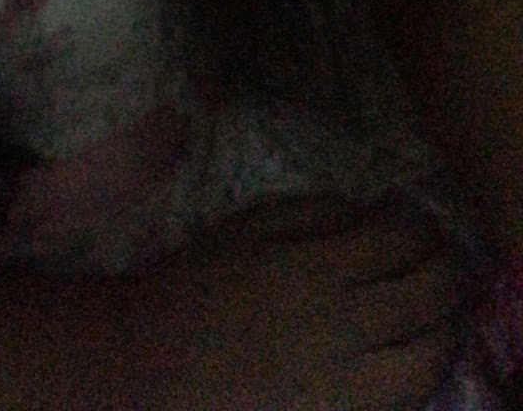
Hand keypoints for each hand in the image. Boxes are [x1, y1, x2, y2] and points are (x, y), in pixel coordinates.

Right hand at [127, 193, 465, 410]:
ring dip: (445, 323)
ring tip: (437, 306)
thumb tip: (369, 212)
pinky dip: (423, 367)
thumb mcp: (245, 226)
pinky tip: (412, 349)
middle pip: (427, 294)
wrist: (156, 363)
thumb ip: (310, 210)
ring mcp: (347, 382)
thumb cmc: (195, 285)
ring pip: (430, 355)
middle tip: (440, 255)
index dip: (418, 225)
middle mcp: (341, 327)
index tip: (416, 217)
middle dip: (445, 267)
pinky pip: (406, 396)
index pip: (397, 241)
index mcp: (313, 269)